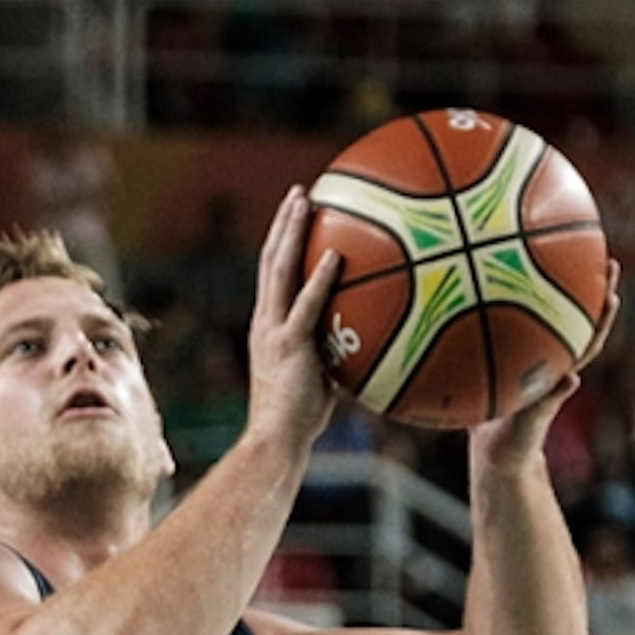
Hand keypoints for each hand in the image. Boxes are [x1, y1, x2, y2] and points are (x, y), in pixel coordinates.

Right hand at [246, 185, 342, 457]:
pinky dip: (320, 277)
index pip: (273, 277)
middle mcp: (265, 322)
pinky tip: (336, 254)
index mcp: (268, 328)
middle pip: (270, 261)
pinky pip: (306, 305)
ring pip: (278, 271)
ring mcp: (273, 331)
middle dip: (284, 224)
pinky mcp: (288, 346)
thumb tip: (369, 344)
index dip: (282, 243)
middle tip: (300, 193)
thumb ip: (336, 355)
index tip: (296, 216)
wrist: (276, 441)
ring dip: (291, 232)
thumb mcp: (320, 379)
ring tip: (306, 201)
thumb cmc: (299, 421)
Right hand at [470, 258, 619, 467]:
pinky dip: (510, 309)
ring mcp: (532, 361)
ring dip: (559, 292)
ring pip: (549, 322)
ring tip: (560, 259)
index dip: (601, 318)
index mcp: (559, 374)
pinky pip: (513, 330)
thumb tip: (573, 381)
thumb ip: (547, 405)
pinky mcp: (509, 362)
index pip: (589, 342)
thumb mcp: (529, 426)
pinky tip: (495, 288)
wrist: (494, 456)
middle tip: (605, 259)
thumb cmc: (513, 446)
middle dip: (594, 291)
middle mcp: (551, 362)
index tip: (612, 293)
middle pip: (577, 322)